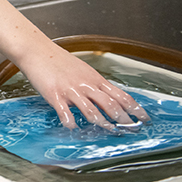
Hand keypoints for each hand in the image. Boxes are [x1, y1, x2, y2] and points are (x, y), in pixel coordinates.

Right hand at [14, 44, 149, 128]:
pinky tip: (72, 127)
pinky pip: (64, 112)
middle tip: (130, 129)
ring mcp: (70, 90)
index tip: (144, 118)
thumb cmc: (58, 61)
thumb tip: (108, 97)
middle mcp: (86, 85)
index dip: (135, 108)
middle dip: (123, 119)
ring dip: (102, 123)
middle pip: (110, 104)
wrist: (37, 50)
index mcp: (95, 79)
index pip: (121, 95)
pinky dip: (70, 122)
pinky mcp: (55, 94)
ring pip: (91, 110)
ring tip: (107, 131)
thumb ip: (95, 85)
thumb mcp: (83, 71)